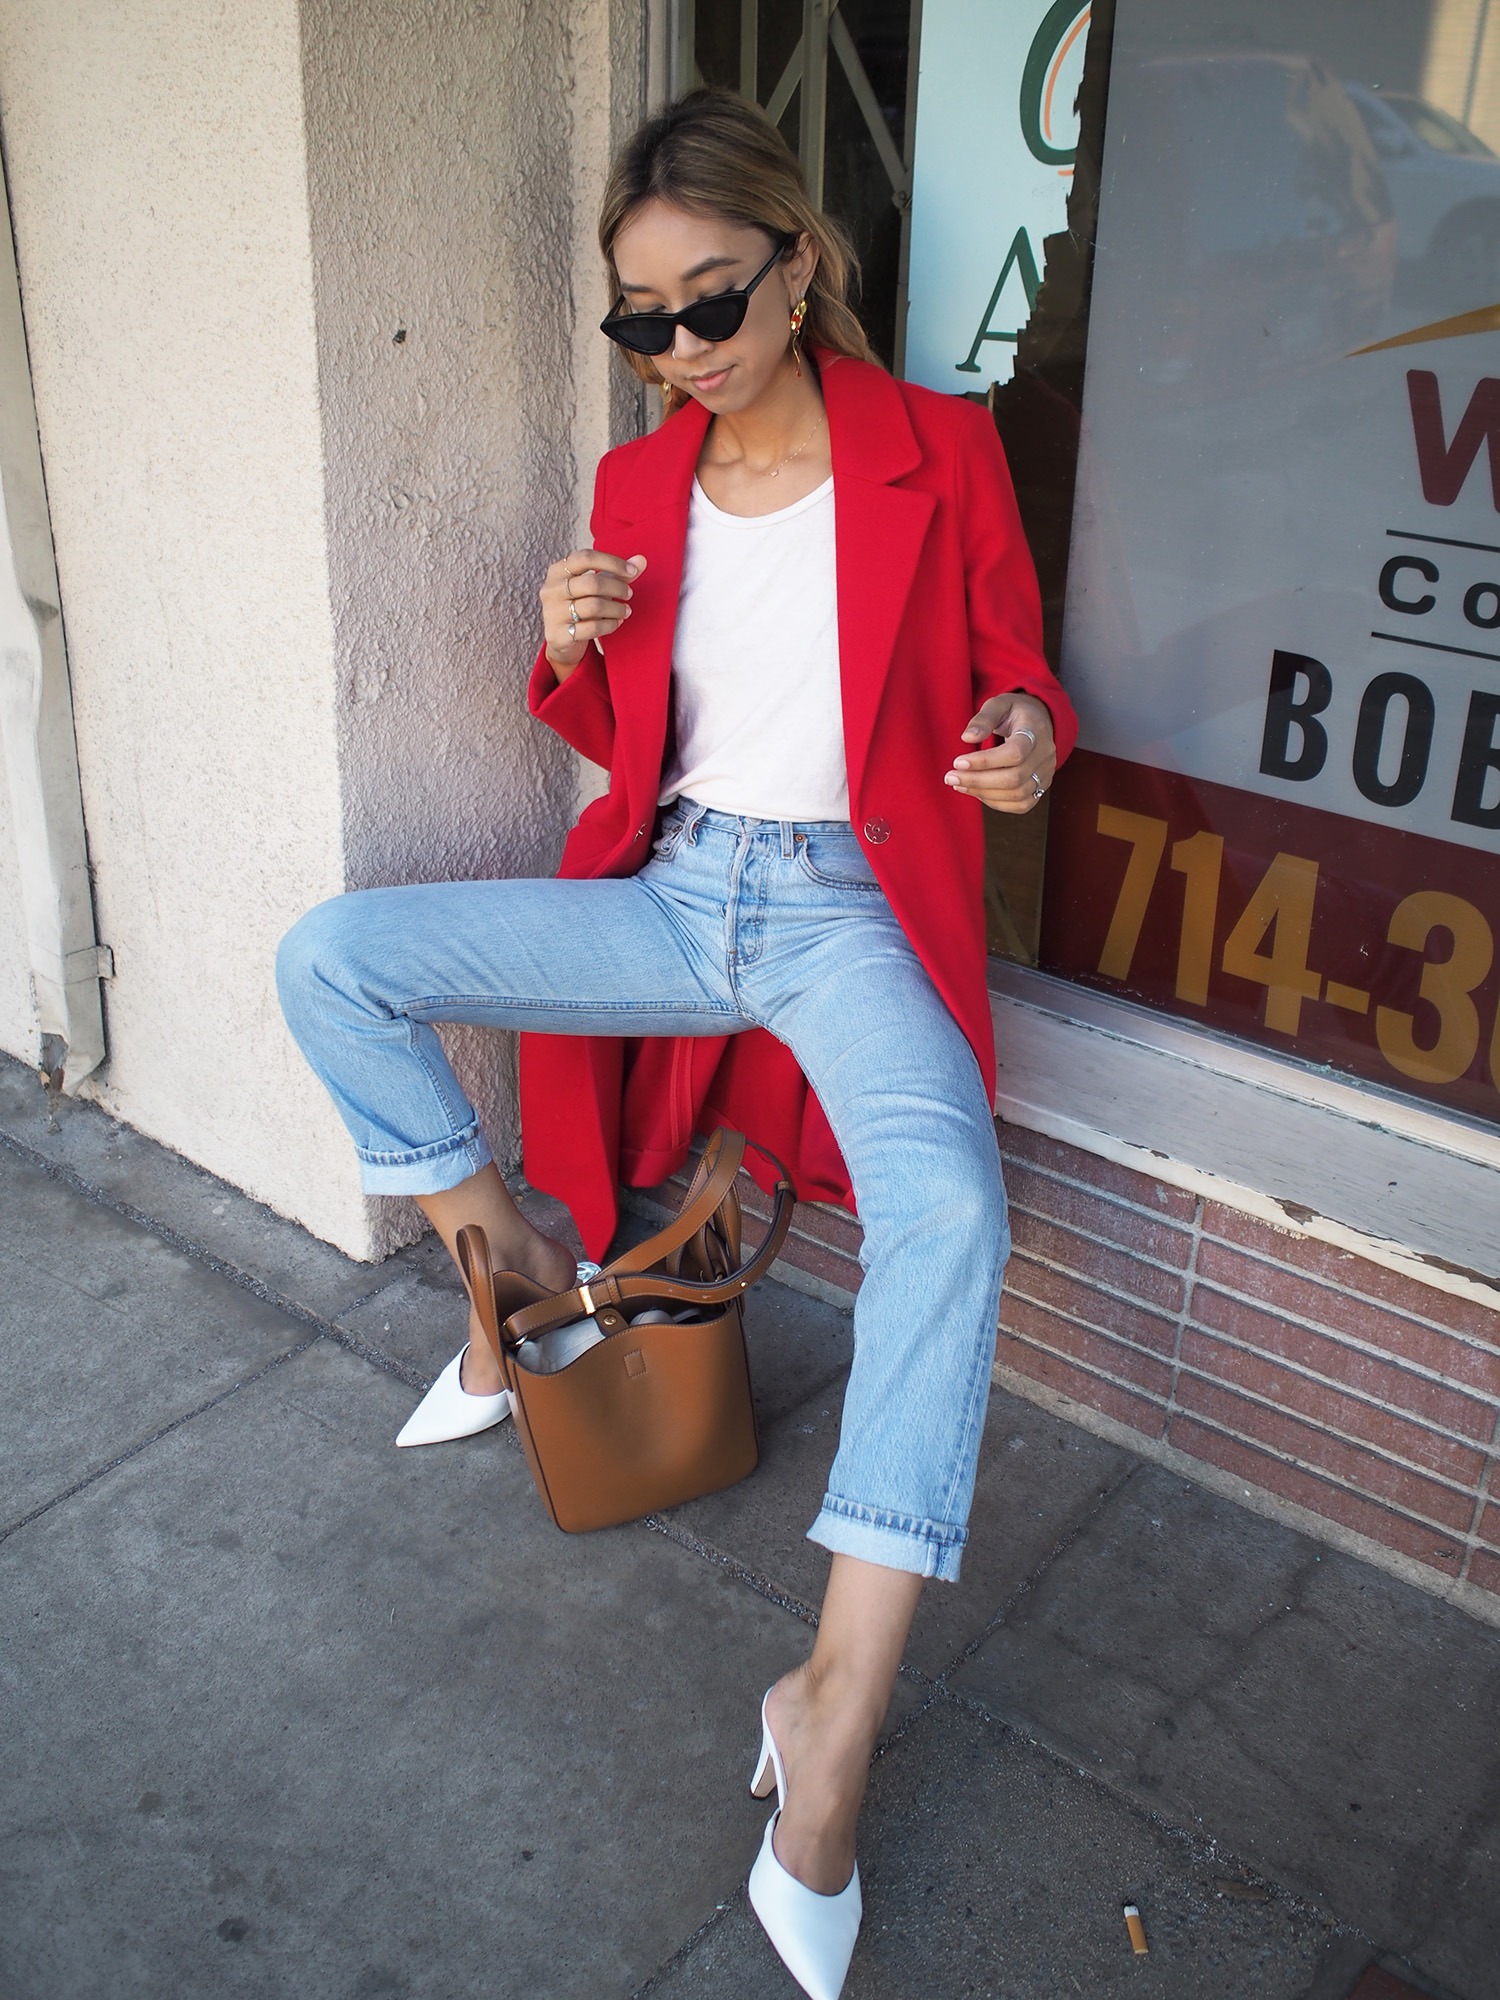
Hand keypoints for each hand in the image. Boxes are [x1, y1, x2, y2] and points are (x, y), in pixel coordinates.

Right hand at [540, 549, 646, 680]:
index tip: (632, 571)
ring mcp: (552, 613)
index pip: (586, 557)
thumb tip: (642, 560)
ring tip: (626, 611)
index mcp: (558, 570)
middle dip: (617, 588)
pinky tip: (617, 622)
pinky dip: (610, 625)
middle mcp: (551, 589)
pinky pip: (592, 628)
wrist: (561, 638)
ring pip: (594, 606)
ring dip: (617, 609)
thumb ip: (617, 573)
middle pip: (592, 583)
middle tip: (629, 594)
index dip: (612, 562)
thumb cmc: (581, 603)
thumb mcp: (597, 586)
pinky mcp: (559, 634)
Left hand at [944, 693, 1056, 813]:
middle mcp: (1044, 756)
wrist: (1038, 721)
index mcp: (1036, 731)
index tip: (958, 762)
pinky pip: (1021, 804)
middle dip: (978, 781)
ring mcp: (1045, 774)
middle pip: (1014, 779)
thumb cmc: (1014, 712)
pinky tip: (976, 792)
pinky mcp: (1041, 787)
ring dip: (983, 793)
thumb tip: (967, 738)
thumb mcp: (999, 704)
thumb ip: (984, 718)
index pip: (1014, 753)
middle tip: (951, 777)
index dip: (985, 761)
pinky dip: (996, 802)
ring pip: (1017, 794)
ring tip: (958, 784)